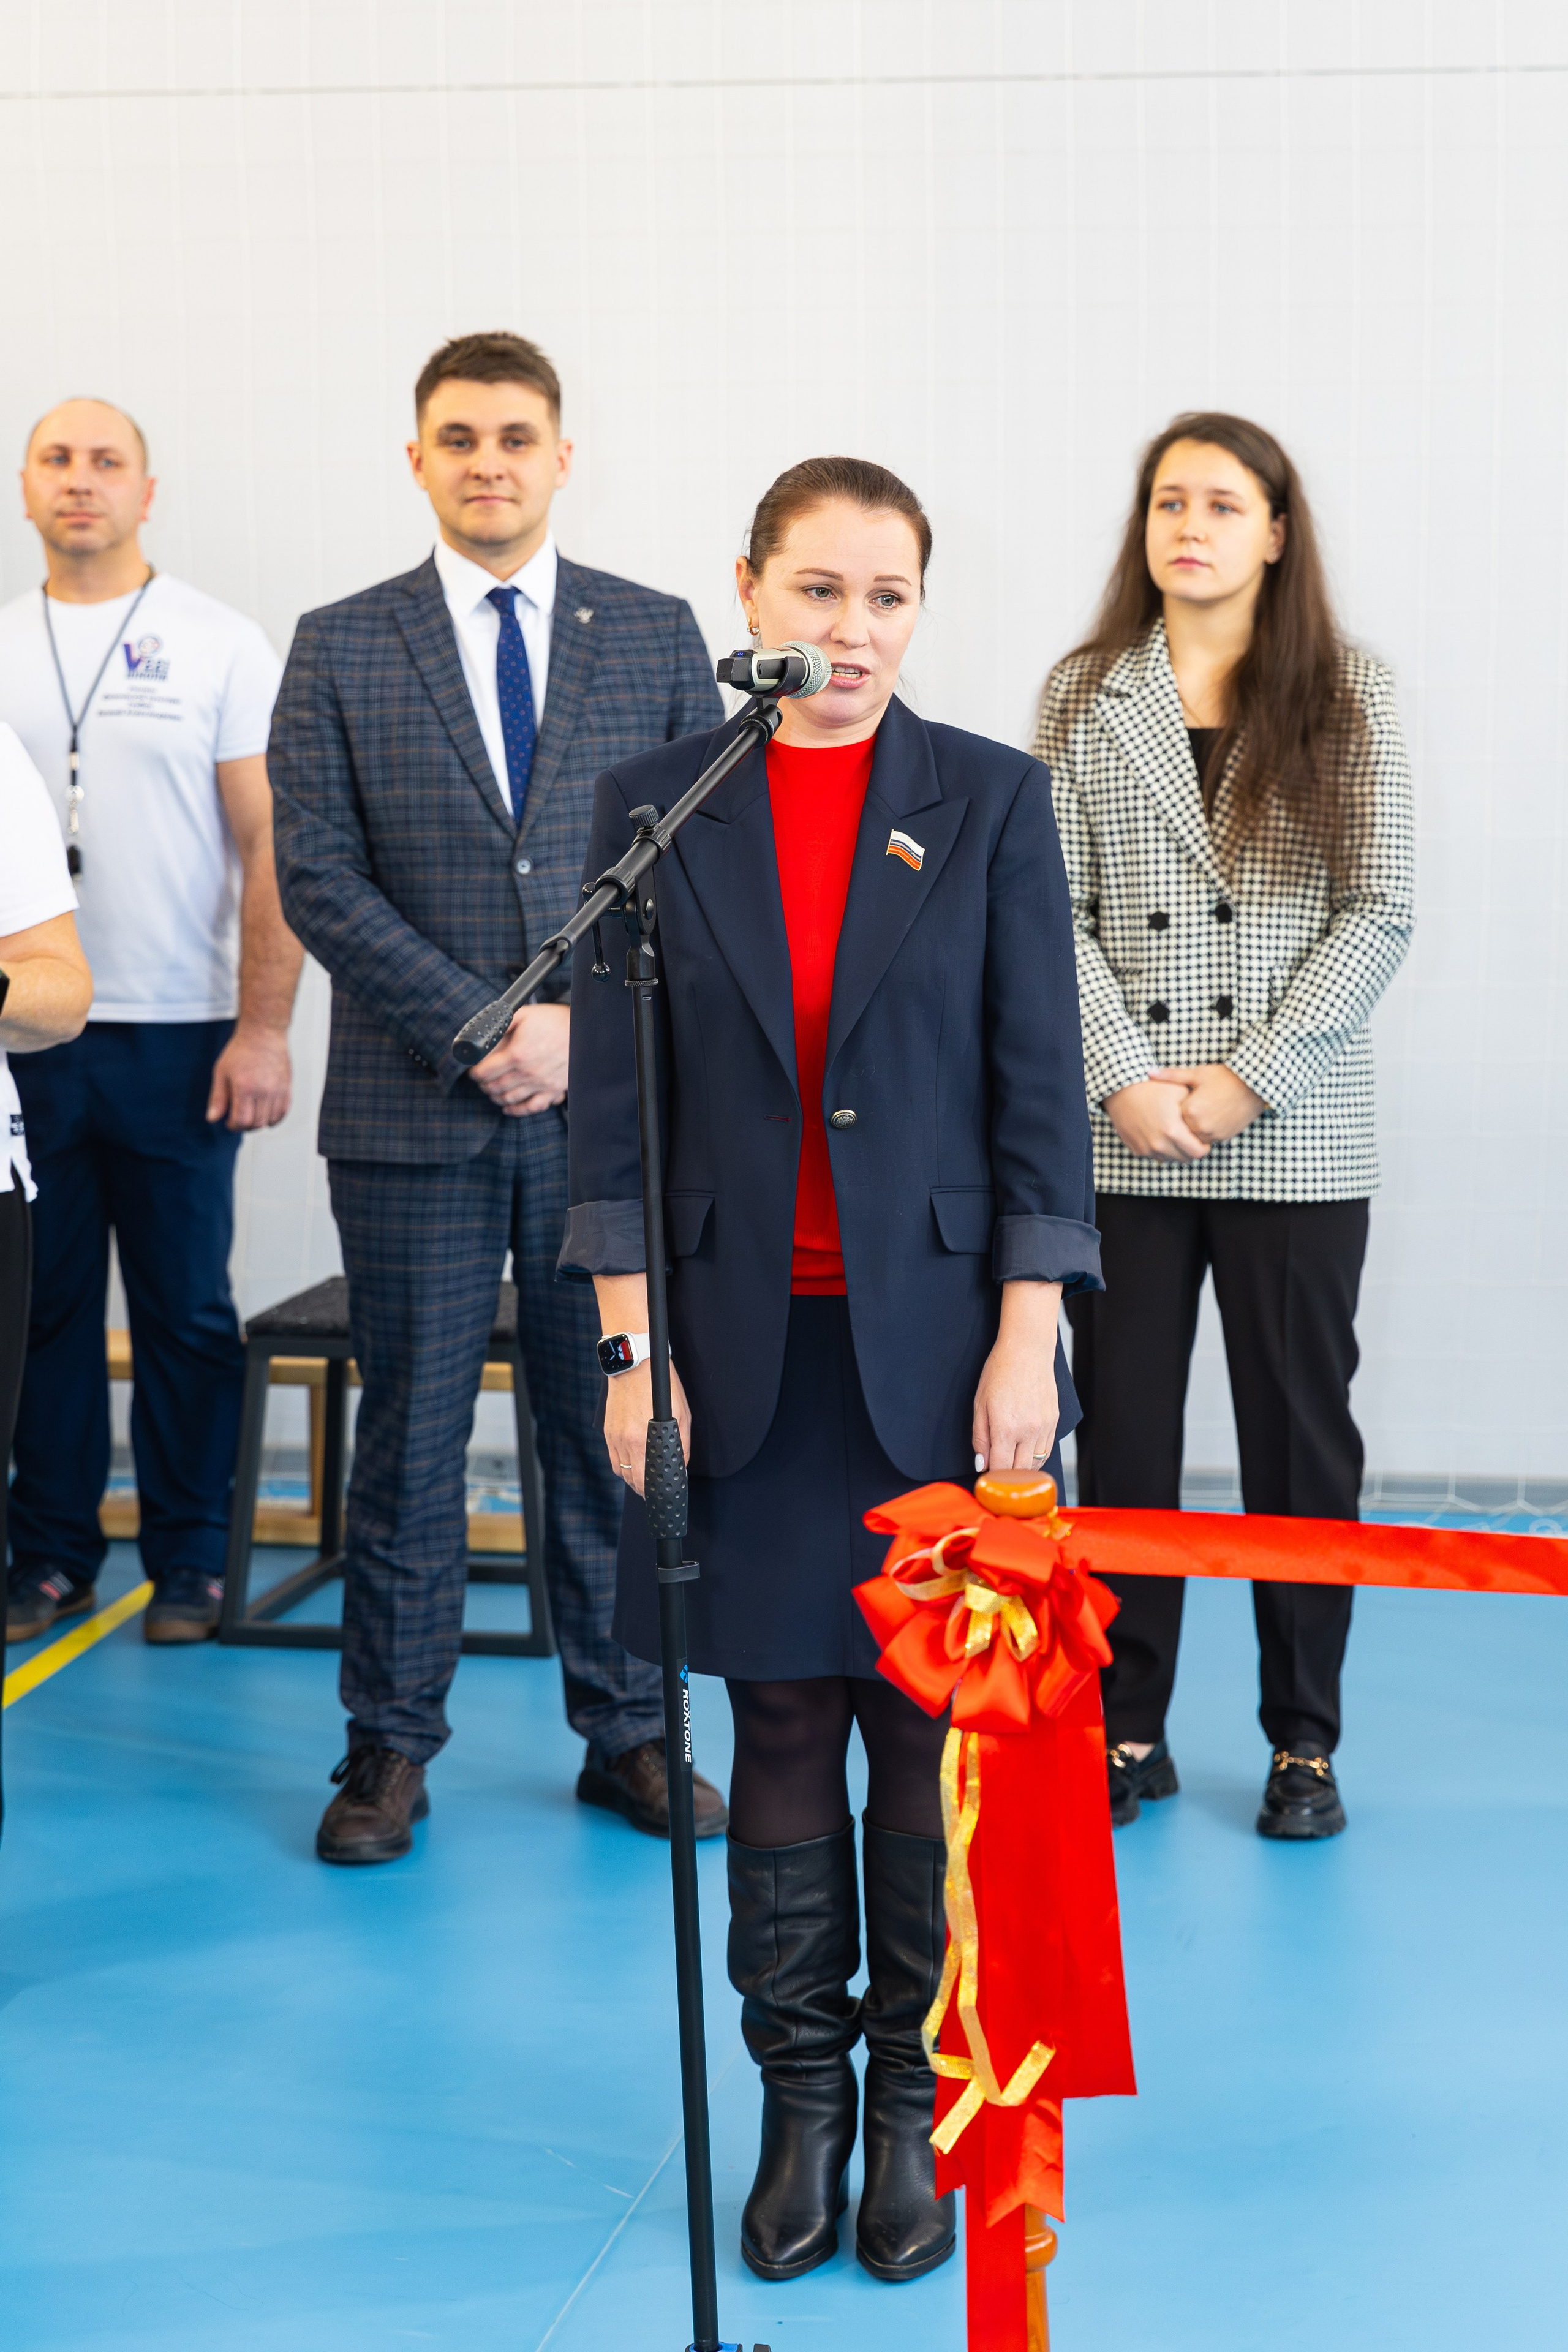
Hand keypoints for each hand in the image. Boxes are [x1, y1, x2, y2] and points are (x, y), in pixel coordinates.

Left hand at [206, 1023, 291, 1129]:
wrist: (263, 1033)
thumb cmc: (242, 1049)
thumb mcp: (221, 1072)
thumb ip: (218, 1097)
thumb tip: (213, 1118)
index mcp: (245, 1088)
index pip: (241, 1120)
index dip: (233, 1126)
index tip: (229, 1122)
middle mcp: (264, 1091)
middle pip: (257, 1123)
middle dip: (245, 1126)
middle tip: (239, 1119)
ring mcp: (278, 1090)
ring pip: (271, 1120)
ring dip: (260, 1123)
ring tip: (252, 1116)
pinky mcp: (287, 1087)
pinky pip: (284, 1111)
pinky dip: (275, 1118)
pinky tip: (267, 1115)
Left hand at [469, 1003, 570, 1115]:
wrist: (584, 1031)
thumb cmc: (554, 1020)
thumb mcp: (524, 1014)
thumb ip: (502, 1022)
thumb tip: (484, 1031)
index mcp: (517, 1054)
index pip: (485, 1071)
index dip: (474, 1072)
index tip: (473, 1070)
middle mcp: (527, 1072)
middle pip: (495, 1087)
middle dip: (484, 1085)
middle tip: (481, 1080)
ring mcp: (541, 1084)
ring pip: (509, 1098)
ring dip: (496, 1097)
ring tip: (492, 1091)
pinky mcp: (553, 1090)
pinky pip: (532, 1107)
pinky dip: (516, 1110)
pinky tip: (508, 1107)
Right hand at [602, 1355, 691, 1498]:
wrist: (634, 1365)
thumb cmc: (660, 1387)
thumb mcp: (680, 1414)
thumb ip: (681, 1444)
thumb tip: (681, 1465)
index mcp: (642, 1440)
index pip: (645, 1480)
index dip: (655, 1491)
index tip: (663, 1493)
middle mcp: (625, 1442)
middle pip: (632, 1481)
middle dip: (645, 1490)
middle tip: (655, 1490)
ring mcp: (613, 1437)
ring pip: (621, 1472)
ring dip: (633, 1480)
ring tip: (644, 1479)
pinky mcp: (608, 1432)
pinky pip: (614, 1459)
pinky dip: (623, 1467)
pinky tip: (633, 1464)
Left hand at [973, 1280, 1061, 1473]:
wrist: (1028, 1350)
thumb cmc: (999, 1372)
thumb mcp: (979, 1404)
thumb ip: (980, 1437)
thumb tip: (982, 1463)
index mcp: (1006, 1427)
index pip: (1000, 1468)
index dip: (991, 1478)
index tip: (985, 1480)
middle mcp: (1028, 1431)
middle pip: (1019, 1471)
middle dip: (1006, 1478)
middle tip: (996, 1477)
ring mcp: (1044, 1427)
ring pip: (1035, 1464)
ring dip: (1022, 1470)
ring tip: (1010, 1465)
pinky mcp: (1054, 1422)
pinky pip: (1046, 1451)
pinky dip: (1035, 1458)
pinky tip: (1025, 1455)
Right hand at [1103, 1077, 1208, 1160]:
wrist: (1121, 1091)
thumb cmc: (1153, 1088)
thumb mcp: (1179, 1091)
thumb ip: (1196, 1108)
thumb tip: (1208, 1119)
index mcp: (1173, 1130)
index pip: (1198, 1152)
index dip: (1205, 1147)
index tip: (1204, 1139)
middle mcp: (1159, 1144)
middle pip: (1185, 1159)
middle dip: (1192, 1150)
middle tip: (1191, 1137)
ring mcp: (1147, 1149)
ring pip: (1170, 1159)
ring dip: (1176, 1151)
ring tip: (1176, 1135)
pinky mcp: (1137, 1150)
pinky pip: (1156, 1155)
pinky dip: (1162, 1149)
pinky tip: (1161, 1134)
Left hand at [1156, 1064, 1265, 1145]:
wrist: (1255, 1085)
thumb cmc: (1225, 1076)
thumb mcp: (1197, 1074)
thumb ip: (1171, 1076)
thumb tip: (1148, 1072)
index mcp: (1190, 1111)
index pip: (1172, 1116)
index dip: (1176, 1106)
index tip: (1181, 1098)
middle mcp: (1200, 1127)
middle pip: (1182, 1128)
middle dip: (1183, 1119)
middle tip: (1195, 1104)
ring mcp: (1213, 1134)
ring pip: (1195, 1136)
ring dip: (1195, 1127)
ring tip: (1204, 1109)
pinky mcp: (1224, 1138)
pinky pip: (1208, 1139)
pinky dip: (1207, 1131)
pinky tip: (1213, 1115)